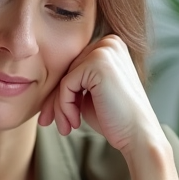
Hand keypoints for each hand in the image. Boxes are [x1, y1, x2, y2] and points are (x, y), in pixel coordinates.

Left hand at [37, 35, 161, 157]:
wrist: (138, 136)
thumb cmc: (115, 119)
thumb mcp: (89, 95)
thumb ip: (73, 82)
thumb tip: (41, 82)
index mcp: (110, 47)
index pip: (73, 67)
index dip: (59, 93)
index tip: (50, 116)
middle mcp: (109, 43)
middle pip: (67, 71)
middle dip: (55, 100)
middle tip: (48, 123)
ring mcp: (105, 50)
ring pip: (64, 78)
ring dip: (59, 106)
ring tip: (66, 127)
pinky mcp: (98, 63)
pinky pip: (66, 85)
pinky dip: (65, 106)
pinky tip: (75, 122)